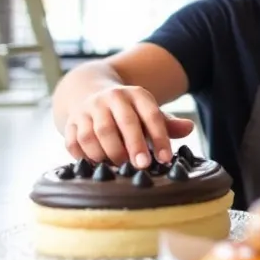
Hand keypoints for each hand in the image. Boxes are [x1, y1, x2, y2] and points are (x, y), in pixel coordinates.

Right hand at [64, 85, 194, 167]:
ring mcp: (88, 109)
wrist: (91, 93)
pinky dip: (84, 156)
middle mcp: (111, 98)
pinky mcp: (70, 122)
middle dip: (133, 146)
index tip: (166, 159)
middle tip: (142, 166)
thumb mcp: (149, 111)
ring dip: (107, 153)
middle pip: (122, 123)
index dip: (159, 137)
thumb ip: (168, 123)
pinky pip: (73, 142)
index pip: (151, 115)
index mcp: (136, 94)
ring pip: (94, 134)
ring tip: (118, 167)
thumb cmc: (129, 111)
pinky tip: (96, 166)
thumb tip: (189, 128)